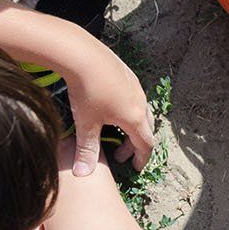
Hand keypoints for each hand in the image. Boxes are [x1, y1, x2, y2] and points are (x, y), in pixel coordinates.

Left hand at [63, 46, 153, 174]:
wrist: (83, 54)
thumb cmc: (87, 91)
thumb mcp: (86, 123)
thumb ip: (87, 150)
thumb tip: (83, 175)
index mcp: (134, 118)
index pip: (145, 144)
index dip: (141, 158)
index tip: (135, 167)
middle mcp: (140, 102)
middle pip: (145, 128)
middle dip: (134, 144)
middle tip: (119, 153)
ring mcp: (135, 86)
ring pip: (140, 111)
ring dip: (131, 126)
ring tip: (114, 130)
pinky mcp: (127, 74)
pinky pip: (134, 97)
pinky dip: (127, 109)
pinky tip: (110, 106)